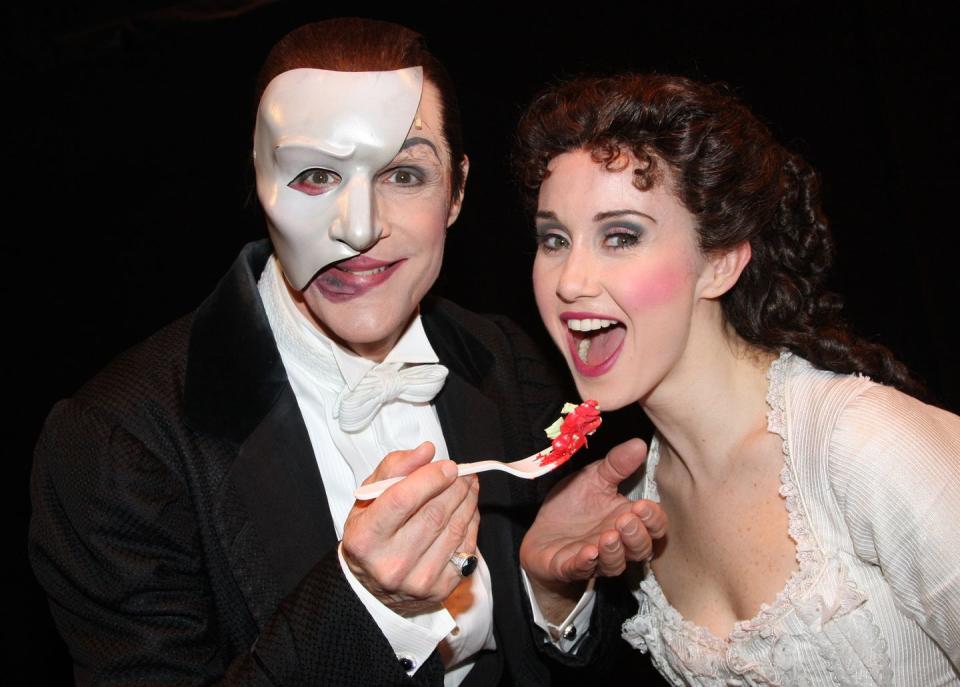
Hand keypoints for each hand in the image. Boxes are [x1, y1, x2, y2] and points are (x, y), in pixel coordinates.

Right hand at [341, 442, 479, 616]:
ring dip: (468, 501)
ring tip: (468, 485)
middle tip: (462, 472)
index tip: (447, 465)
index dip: (430, 478)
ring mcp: (417, 580)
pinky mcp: (440, 589)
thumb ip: (394, 468)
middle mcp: (390, 563)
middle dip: (455, 486)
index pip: (402, 500)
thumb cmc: (371, 535)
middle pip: (434, 513)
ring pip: (454, 529)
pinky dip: (471, 522)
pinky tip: (467, 509)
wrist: (373, 587)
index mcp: (365, 538)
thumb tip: (426, 451)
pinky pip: (466, 547)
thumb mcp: (368, 498)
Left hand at [520, 438, 666, 621]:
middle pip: (640, 549)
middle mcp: (617, 544)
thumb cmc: (574, 506)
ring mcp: (594, 559)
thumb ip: (616, 465)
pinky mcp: (568, 566)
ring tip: (608, 536)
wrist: (542, 533)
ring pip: (615, 564)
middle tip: (625, 519)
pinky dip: (586, 563)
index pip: (653, 526)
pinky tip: (587, 552)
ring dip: (614, 551)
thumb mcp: (594, 478)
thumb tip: (639, 444)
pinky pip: (581, 569)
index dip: (653, 519)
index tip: (642, 506)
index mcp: (626, 520)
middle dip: (636, 536)